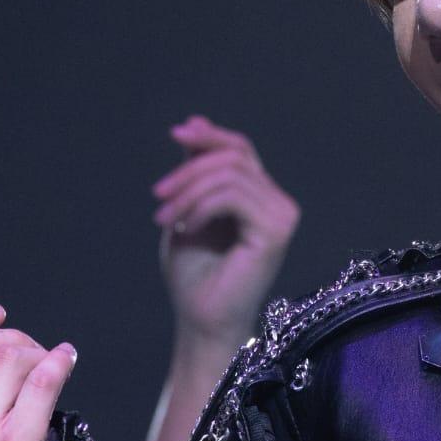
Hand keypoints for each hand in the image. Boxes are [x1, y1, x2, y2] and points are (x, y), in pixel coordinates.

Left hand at [150, 118, 298, 353]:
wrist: (200, 318)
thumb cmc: (195, 273)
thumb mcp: (189, 207)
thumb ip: (196, 169)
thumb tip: (195, 122)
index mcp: (261, 197)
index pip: (241, 149)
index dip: (210, 135)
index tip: (175, 134)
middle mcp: (278, 203)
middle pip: (234, 156)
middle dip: (188, 170)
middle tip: (158, 196)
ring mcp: (282, 216)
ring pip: (230, 174)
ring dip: (187, 192)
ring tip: (164, 218)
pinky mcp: (277, 231)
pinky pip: (232, 196)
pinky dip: (200, 207)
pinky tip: (186, 227)